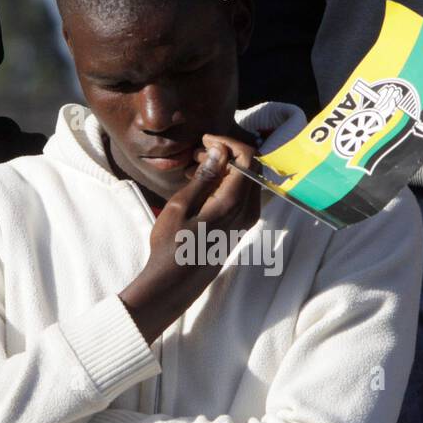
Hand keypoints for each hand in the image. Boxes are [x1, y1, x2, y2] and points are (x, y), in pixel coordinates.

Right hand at [120, 133, 261, 342]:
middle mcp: (247, 211)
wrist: (175, 283)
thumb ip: (204, 177)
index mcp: (233, 203)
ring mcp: (246, 221)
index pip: (247, 157)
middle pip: (250, 167)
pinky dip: (224, 183)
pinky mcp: (240, 227)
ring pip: (245, 180)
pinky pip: (241, 195)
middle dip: (226, 152)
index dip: (228, 141)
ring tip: (194, 168)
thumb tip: (220, 151)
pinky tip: (201, 186)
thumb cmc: (171, 246)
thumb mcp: (181, 206)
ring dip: (224, 168)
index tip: (205, 139)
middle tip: (196, 153)